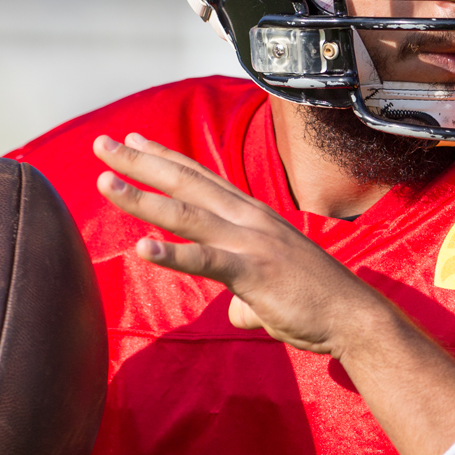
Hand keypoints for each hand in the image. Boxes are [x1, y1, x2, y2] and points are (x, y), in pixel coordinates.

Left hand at [93, 133, 389, 356]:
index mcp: (252, 215)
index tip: (133, 139)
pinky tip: (141, 248)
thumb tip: (239, 310)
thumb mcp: (272, 286)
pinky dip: (171, 253)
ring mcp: (250, 242)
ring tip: (105, 184)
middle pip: (184, 182)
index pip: (201, 177)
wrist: (353, 315)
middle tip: (101, 144)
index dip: (165, 157)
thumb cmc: (314, 301)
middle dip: (139, 162)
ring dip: (141, 198)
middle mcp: (248, 218)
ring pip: (185, 214)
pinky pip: (205, 260)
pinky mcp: (253, 272)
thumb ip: (247, 292)